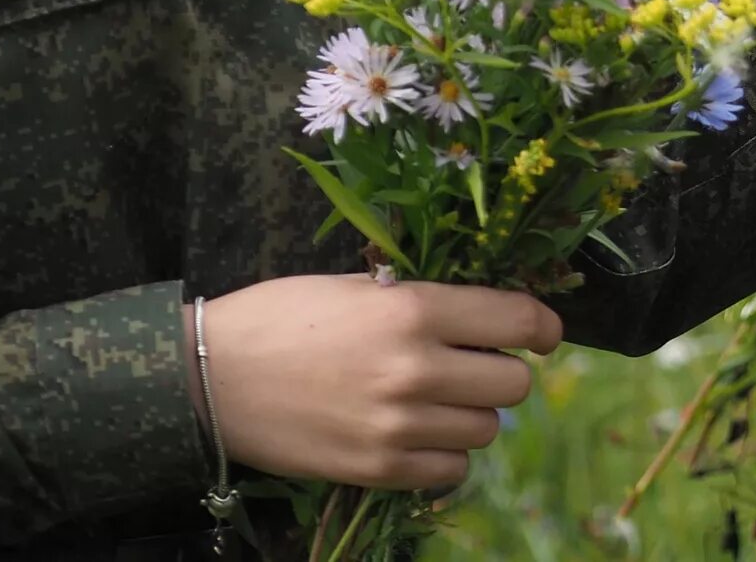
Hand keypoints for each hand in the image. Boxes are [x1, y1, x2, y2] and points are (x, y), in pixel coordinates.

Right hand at [195, 273, 562, 489]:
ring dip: (472, 414)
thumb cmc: (283, 316)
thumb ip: (422, 298)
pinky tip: (419, 436)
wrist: (211, 377)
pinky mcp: (377, 470)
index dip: (543, 326)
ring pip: (487, 430)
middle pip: (514, 383)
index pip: (518, 321)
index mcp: (414, 309)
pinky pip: (451, 472)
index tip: (544, 331)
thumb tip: (482, 310)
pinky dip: (445, 455)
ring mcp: (398, 427)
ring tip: (437, 400)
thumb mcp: (359, 284)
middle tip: (473, 364)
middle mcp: (416, 369)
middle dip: (502, 372)